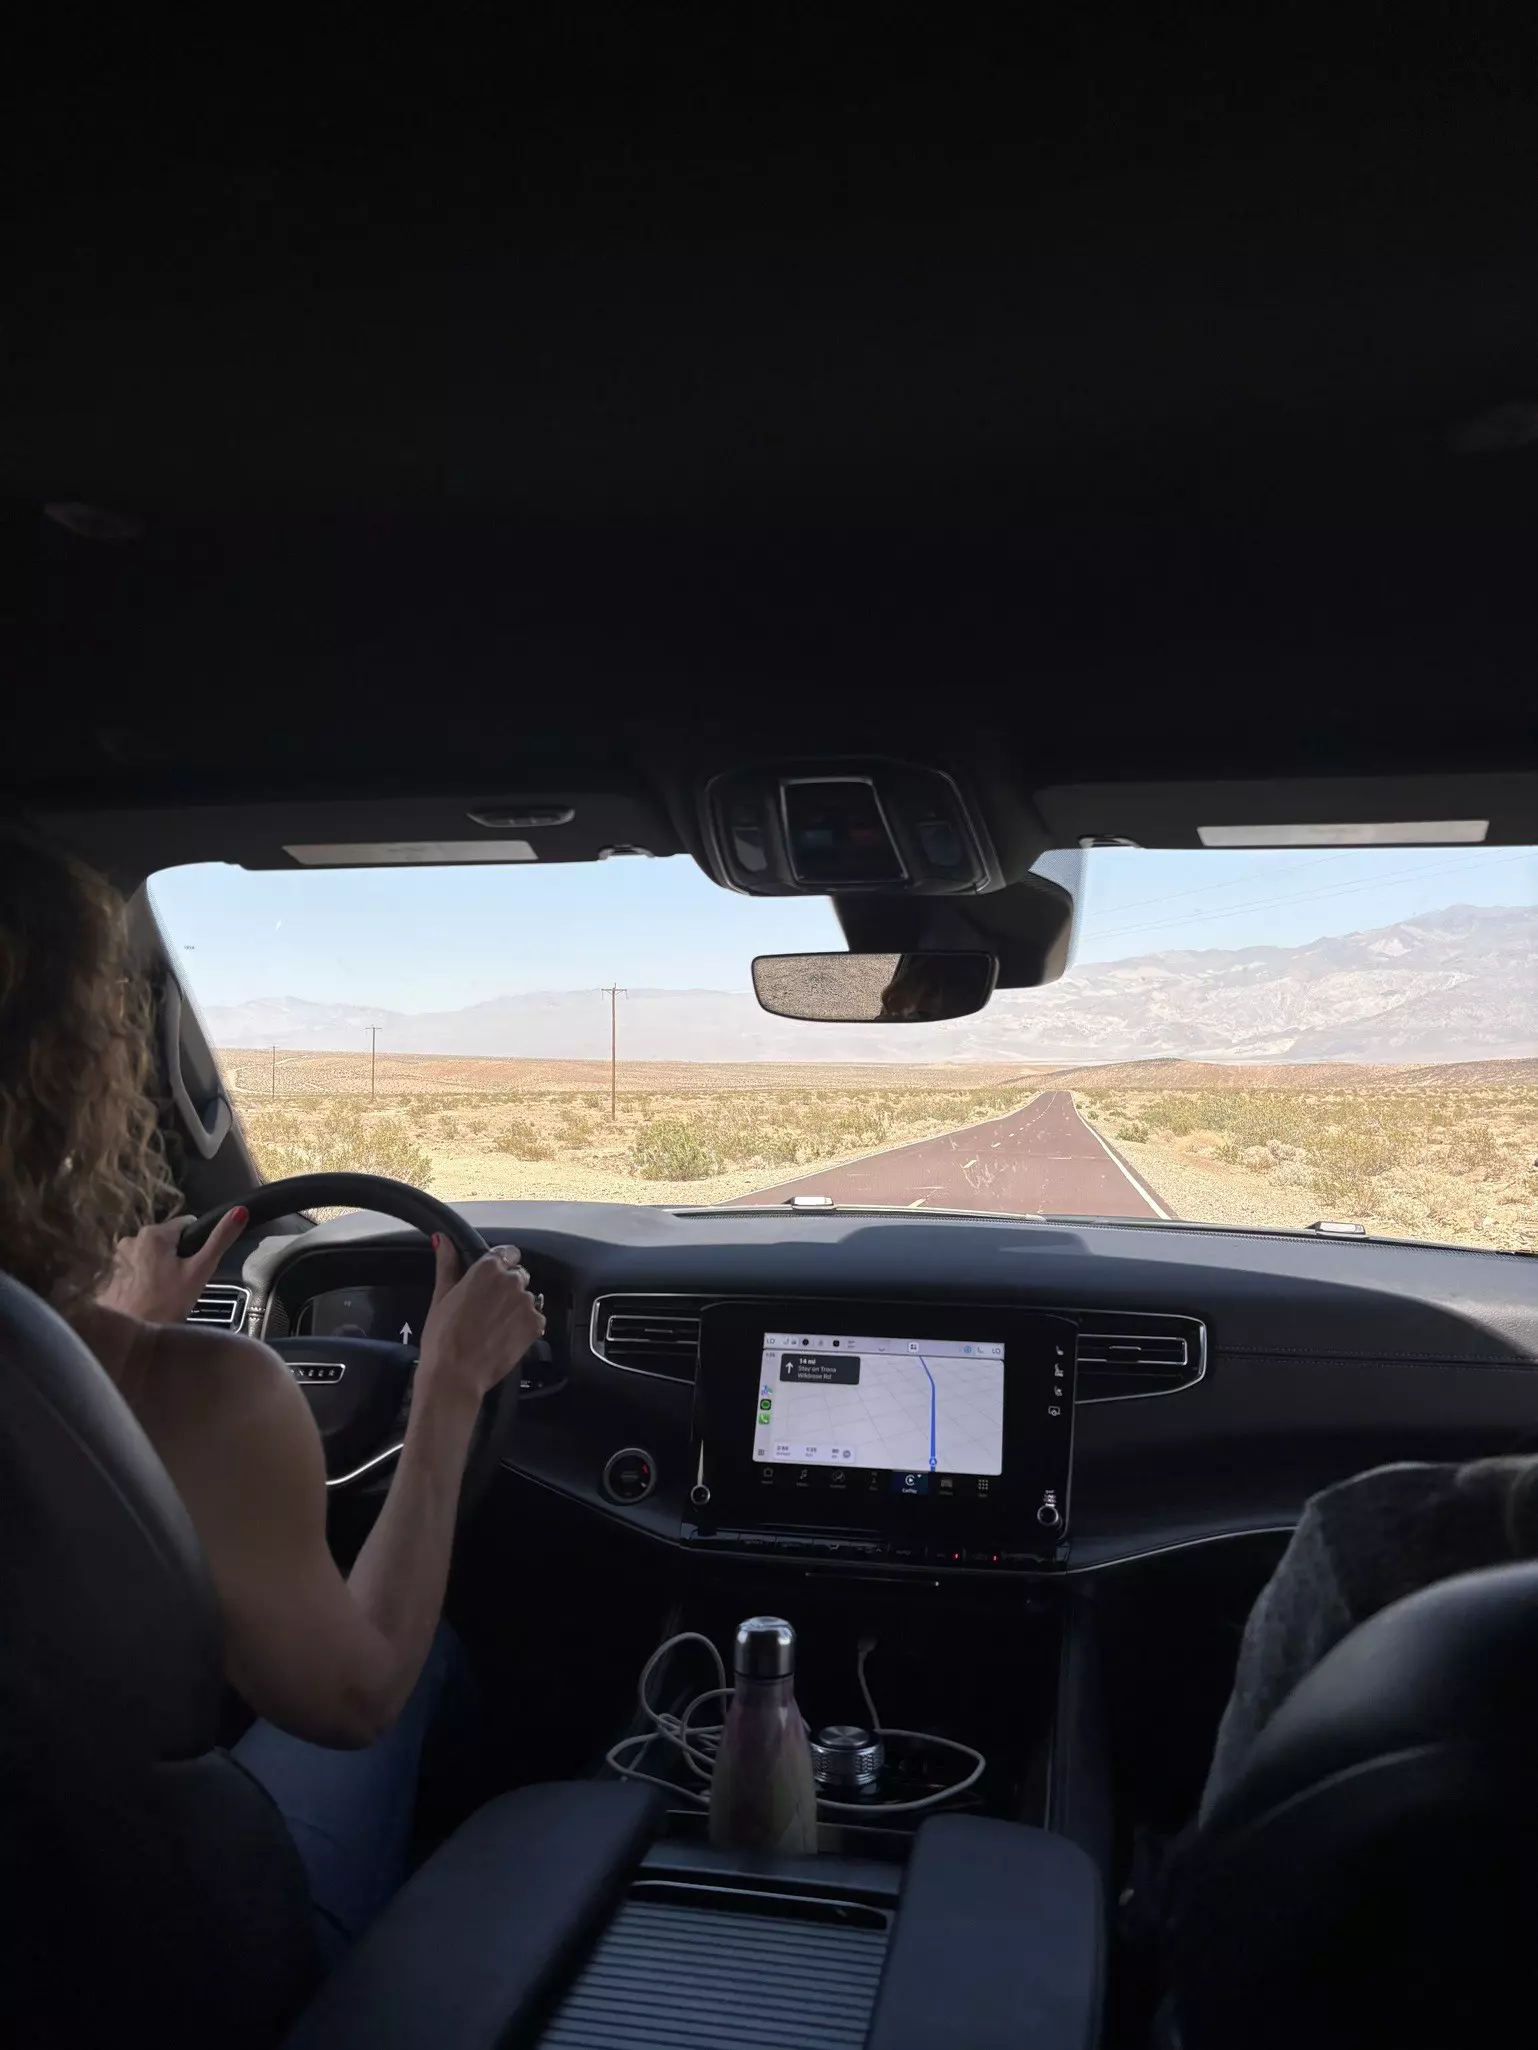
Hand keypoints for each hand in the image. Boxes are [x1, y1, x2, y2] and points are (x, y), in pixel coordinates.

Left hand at [95, 1209, 248, 1323]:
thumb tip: (240, 1211)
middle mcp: (130, 1239)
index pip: (187, 1225)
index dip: (197, 1245)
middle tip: (182, 1285)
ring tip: (164, 1296)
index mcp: (154, 1234)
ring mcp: (115, 1259)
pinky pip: (132, 1272)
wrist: (127, 1339)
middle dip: (176, 1259)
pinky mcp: (106, 1277)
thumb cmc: (166, 1305)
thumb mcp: (200, 1271)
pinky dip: (140, 1282)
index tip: (195, 1267)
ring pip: (149, 1258)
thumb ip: (220, 1239)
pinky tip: (146, 1301)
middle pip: (166, 1242)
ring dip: (158, 1270)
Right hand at [415, 1235, 545, 1414]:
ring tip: (495, 1327)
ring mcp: (526, 1303)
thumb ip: (447, 1263)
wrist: (456, 1375)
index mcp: (488, 1268)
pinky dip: (525, 1326)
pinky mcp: (536, 1325)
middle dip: (507, 1287)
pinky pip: (536, 1318)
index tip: (491, 1280)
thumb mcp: (441, 1296)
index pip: (507, 1253)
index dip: (501, 1264)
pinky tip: (506, 1337)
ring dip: (516, 1307)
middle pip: (518, 1275)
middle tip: (488, 1308)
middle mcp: (512, 1280)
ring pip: (527, 1297)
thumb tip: (442, 1238)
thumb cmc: (442, 1335)